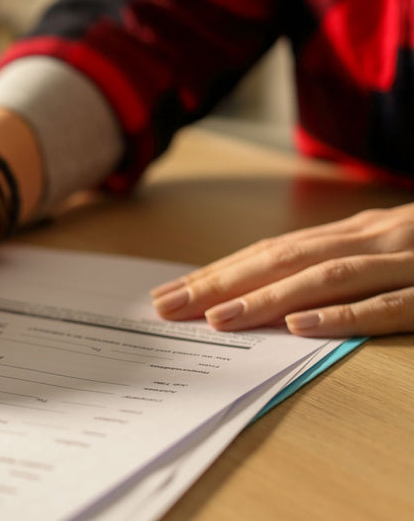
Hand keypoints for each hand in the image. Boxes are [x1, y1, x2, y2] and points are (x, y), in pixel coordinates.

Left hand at [150, 203, 413, 336]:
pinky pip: (389, 305)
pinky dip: (344, 316)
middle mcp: (373, 238)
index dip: (217, 271)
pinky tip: (302, 326)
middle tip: (167, 307)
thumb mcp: (386, 245)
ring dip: (266, 299)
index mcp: (356, 231)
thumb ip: (336, 260)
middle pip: (282, 260)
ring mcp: (408, 262)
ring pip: (325, 279)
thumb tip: (270, 288)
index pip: (271, 251)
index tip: (167, 293)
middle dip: (220, 283)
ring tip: (218, 318)